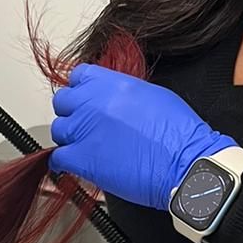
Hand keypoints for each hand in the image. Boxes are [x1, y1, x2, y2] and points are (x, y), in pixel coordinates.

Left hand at [48, 65, 234, 209]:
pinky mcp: (82, 159)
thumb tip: (114, 101)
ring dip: (70, 138)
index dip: (81, 90)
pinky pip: (58, 158)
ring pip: (59, 130)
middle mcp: (93, 103)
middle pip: (63, 102)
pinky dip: (64, 162)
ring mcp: (84, 131)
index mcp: (111, 83)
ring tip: (84, 147)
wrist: (184, 162)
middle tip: (85, 125)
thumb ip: (123, 94)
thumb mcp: (152, 95)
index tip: (86, 101)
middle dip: (73, 113)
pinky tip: (75, 164)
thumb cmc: (179, 133)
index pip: (78, 77)